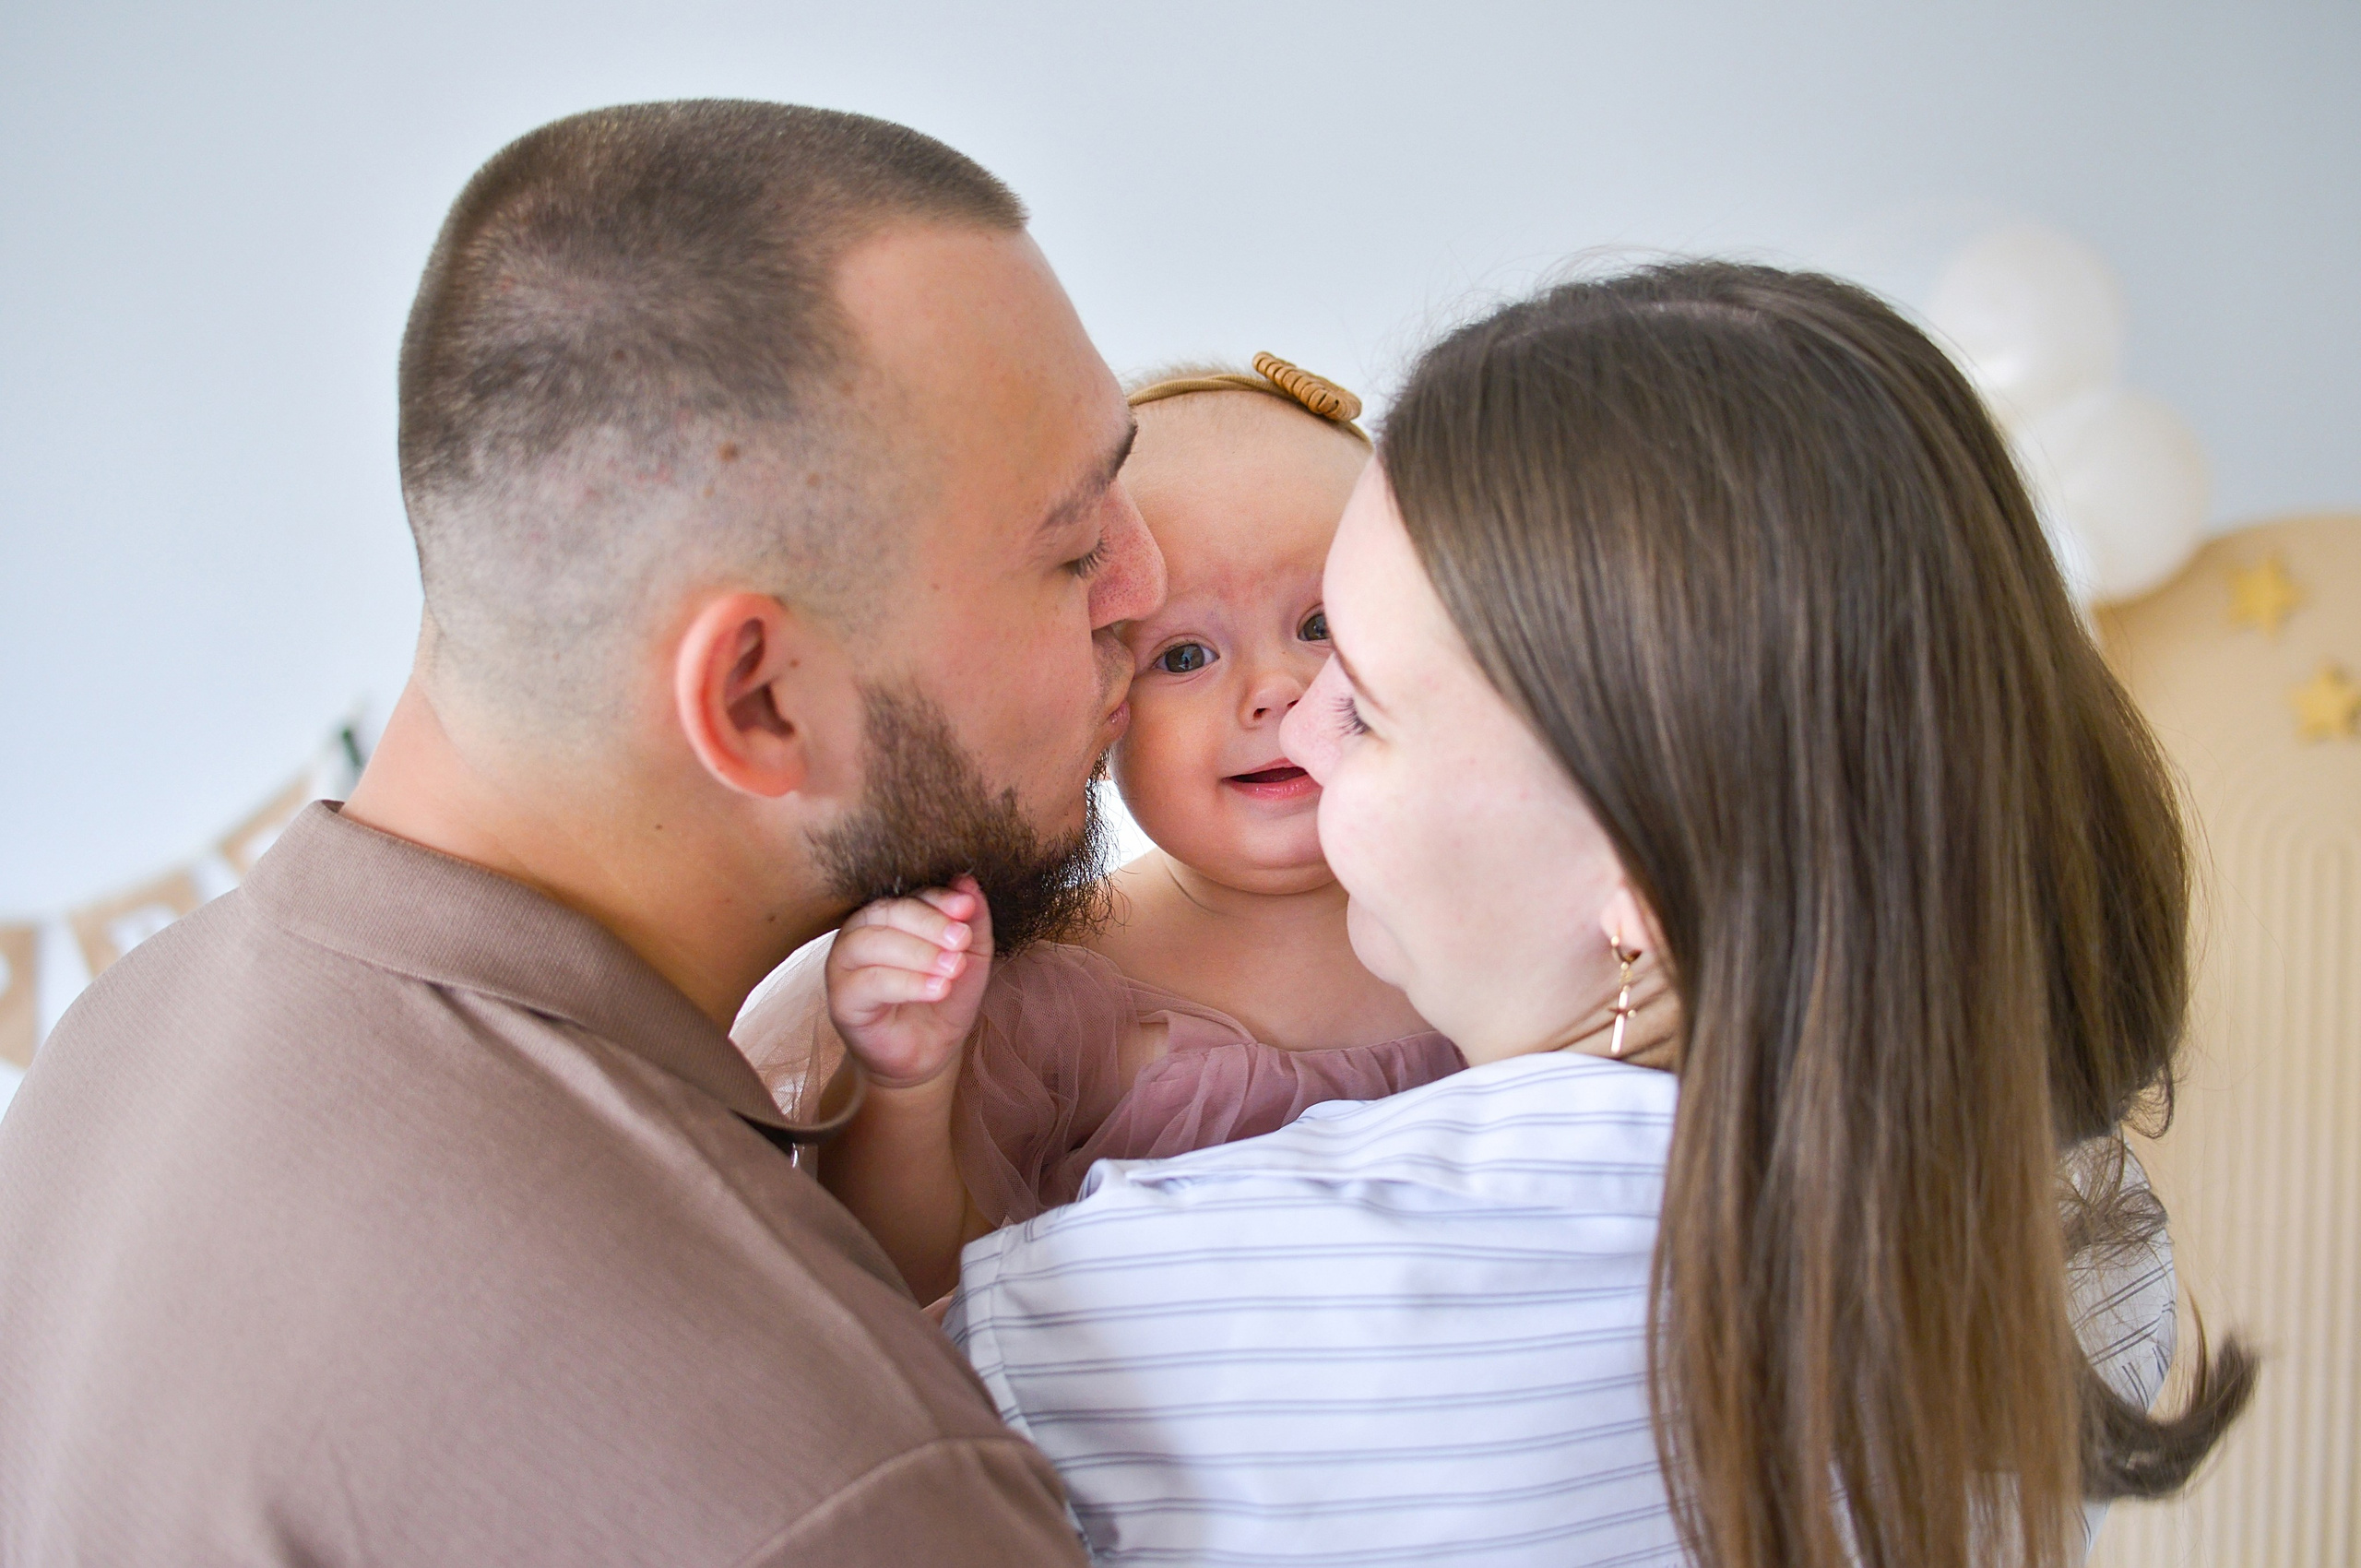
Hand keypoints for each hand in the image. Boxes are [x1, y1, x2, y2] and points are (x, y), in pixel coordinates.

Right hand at [825, 876, 992, 1090]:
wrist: (929, 1052)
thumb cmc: (944, 999)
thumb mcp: (970, 957)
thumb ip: (972, 921)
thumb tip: (967, 881)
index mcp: (889, 916)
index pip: (909, 895)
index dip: (938, 899)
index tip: (966, 908)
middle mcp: (860, 933)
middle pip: (886, 912)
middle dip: (928, 923)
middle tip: (960, 941)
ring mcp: (845, 965)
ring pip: (871, 943)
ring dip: (918, 953)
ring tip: (953, 968)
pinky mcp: (841, 1000)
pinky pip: (867, 982)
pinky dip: (905, 983)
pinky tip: (936, 989)